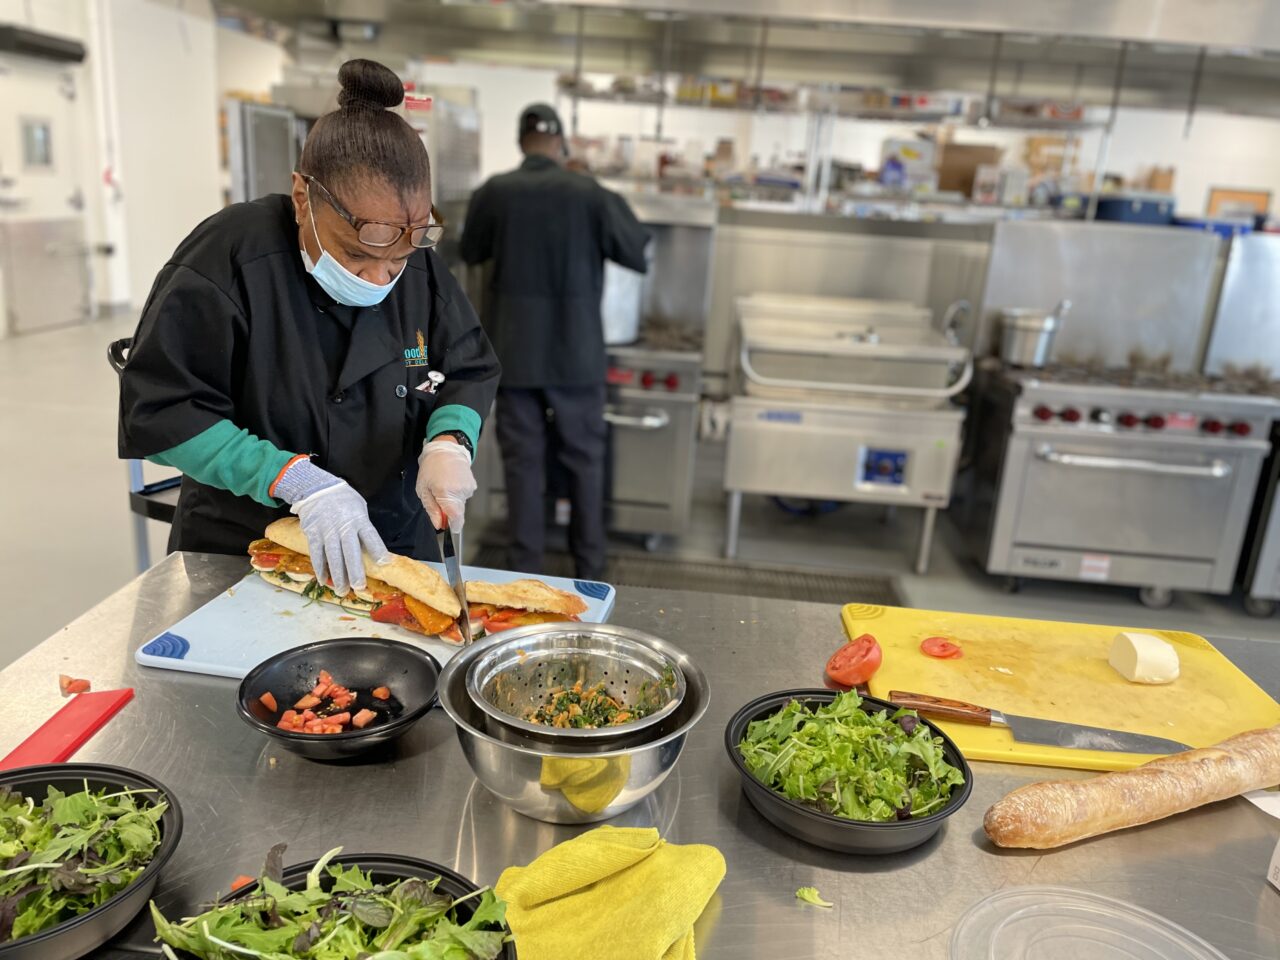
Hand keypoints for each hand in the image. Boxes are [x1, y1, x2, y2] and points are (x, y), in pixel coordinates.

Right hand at [275, 459, 388, 595]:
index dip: (377, 549)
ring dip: (338, 575)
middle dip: (355, 571)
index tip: (384, 563)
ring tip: (342, 591)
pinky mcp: (313, 534)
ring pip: (333, 556)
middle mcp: (343, 526)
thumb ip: (363, 527)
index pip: (370, 536)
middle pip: (350, 551)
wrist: (317, 488)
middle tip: (359, 587)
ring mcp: (327, 531)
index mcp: (359, 519)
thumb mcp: (359, 508)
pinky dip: (320, 568)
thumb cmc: (344, 500)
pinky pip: (316, 554)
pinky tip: (324, 580)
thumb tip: (371, 550)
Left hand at [417, 438, 475, 530]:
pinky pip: (464, 496)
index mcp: (446, 493)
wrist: (446, 450)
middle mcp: (460, 492)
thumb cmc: (431, 468)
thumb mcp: (423, 489)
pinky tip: (451, 483)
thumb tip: (439, 524)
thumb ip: (431, 509)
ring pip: (460, 504)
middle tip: (438, 499)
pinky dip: (457, 494)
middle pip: (457, 512)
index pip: (456, 518)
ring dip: (452, 501)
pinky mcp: (472, 485)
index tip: (450, 529)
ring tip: (444, 486)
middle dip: (448, 511)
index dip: (453, 526)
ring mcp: (468, 488)